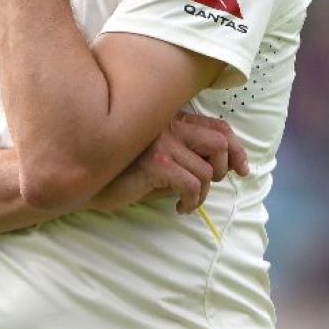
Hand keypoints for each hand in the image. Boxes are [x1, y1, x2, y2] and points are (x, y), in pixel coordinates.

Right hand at [85, 113, 249, 215]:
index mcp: (170, 120)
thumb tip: (221, 169)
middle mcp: (167, 125)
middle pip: (218, 142)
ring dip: (202, 193)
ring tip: (187, 201)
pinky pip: (191, 185)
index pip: (217, 126)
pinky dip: (192, 201)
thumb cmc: (122, 174)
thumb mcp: (159, 162)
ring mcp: (160, 142)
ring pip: (205, 170)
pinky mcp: (154, 162)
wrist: (86, 182)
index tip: (242, 169)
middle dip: (222, 168)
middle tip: (209, 185)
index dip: (236, 148)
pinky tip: (180, 207)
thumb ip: (185, 158)